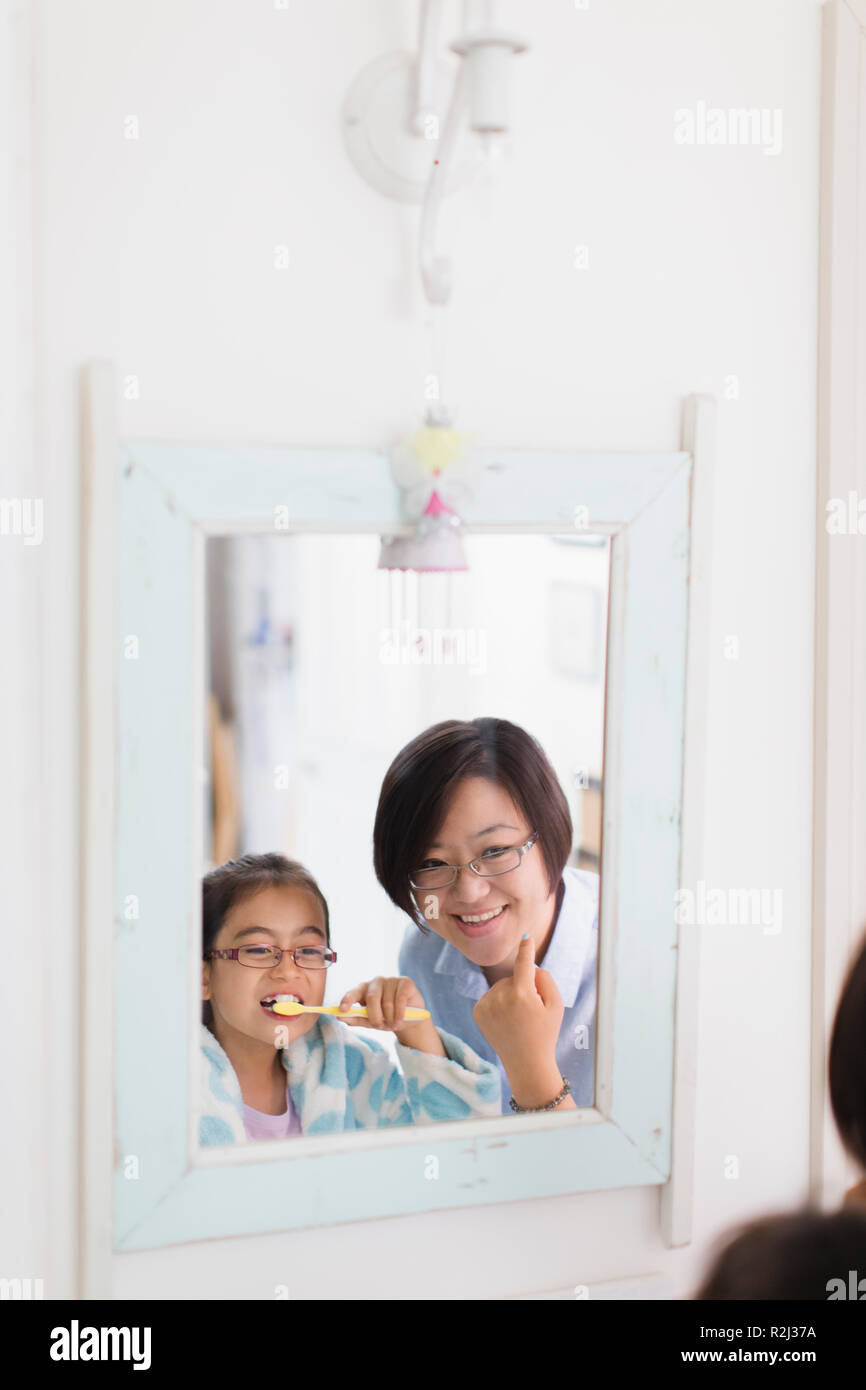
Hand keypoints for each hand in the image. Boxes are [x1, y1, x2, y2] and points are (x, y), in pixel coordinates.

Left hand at [337, 975, 427, 1033]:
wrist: (411, 1021)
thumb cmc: (388, 1018)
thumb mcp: (371, 1022)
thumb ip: (356, 1019)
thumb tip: (340, 1018)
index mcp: (364, 990)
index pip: (354, 992)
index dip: (347, 1000)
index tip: (341, 1010)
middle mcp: (376, 982)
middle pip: (371, 998)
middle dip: (375, 1016)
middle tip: (380, 1026)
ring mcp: (391, 980)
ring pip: (387, 1002)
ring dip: (390, 1018)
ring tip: (393, 1023)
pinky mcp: (405, 982)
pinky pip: (399, 1000)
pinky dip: (399, 1014)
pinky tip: (400, 1019)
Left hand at [472, 935, 564, 1087]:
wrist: (526, 1063)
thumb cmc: (545, 1032)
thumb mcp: (556, 1005)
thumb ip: (545, 979)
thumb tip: (529, 966)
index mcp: (522, 993)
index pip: (524, 963)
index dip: (526, 949)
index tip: (526, 937)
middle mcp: (500, 997)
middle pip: (514, 978)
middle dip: (523, 987)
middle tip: (531, 1012)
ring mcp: (486, 1005)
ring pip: (501, 987)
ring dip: (510, 995)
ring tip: (517, 1019)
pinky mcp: (478, 1012)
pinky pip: (491, 996)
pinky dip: (498, 1003)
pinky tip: (505, 1020)